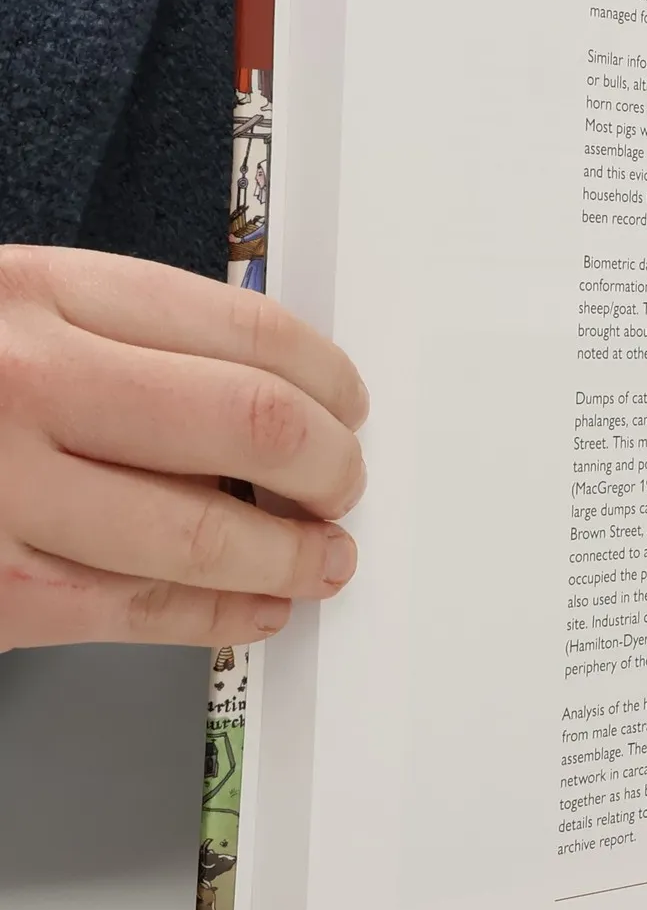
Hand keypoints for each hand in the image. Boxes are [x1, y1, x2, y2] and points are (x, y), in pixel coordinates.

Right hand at [0, 246, 367, 650]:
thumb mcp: (4, 310)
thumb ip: (116, 336)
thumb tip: (265, 388)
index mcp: (36, 293)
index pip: (249, 330)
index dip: (328, 379)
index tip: (349, 404)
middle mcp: (24, 383)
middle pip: (252, 425)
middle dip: (329, 465)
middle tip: (343, 482)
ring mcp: (1, 491)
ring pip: (206, 533)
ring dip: (294, 554)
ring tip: (322, 556)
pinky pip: (138, 610)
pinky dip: (221, 616)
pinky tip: (255, 608)